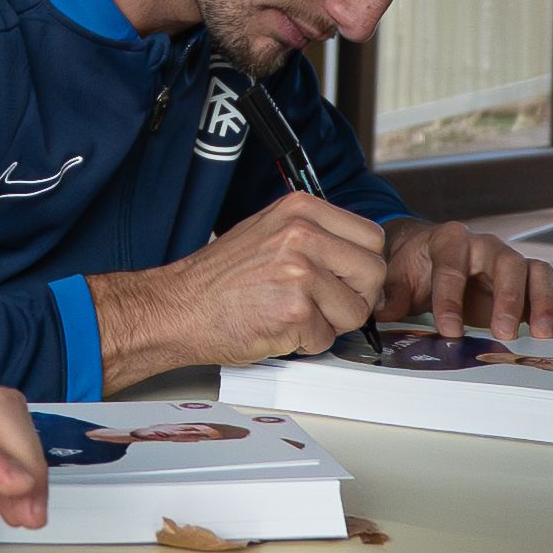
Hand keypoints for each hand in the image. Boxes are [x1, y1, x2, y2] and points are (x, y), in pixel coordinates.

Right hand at [87, 191, 388, 389]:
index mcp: (301, 209)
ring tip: (294, 314)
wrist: (178, 307)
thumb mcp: (271, 232)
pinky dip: (306, 343)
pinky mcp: (294, 312)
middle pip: (374, 273)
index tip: (345, 280)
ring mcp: (299, 273)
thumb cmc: (220, 278)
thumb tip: (360, 259)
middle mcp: (303, 235)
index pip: (372, 237)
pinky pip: (327, 339)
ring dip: (330, 323)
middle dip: (356, 297)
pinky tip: (278, 328)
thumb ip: (317, 237)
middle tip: (324, 304)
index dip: (362, 266)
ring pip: (356, 311)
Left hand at [377, 216, 552, 344]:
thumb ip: (389, 294)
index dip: (450, 298)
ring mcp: (508, 262)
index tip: (449, 330)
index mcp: (448, 240)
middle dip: (507, 298)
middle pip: (505, 262)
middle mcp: (484, 246)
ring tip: (543, 335)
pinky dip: (549, 312)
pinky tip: (549, 338)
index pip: (452, 266)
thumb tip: (378, 311)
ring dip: (541, 303)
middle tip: (502, 333)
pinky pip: (543, 289)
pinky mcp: (523, 282)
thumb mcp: (396, 277)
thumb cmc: (414, 266)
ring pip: (534, 272)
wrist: (428, 259)